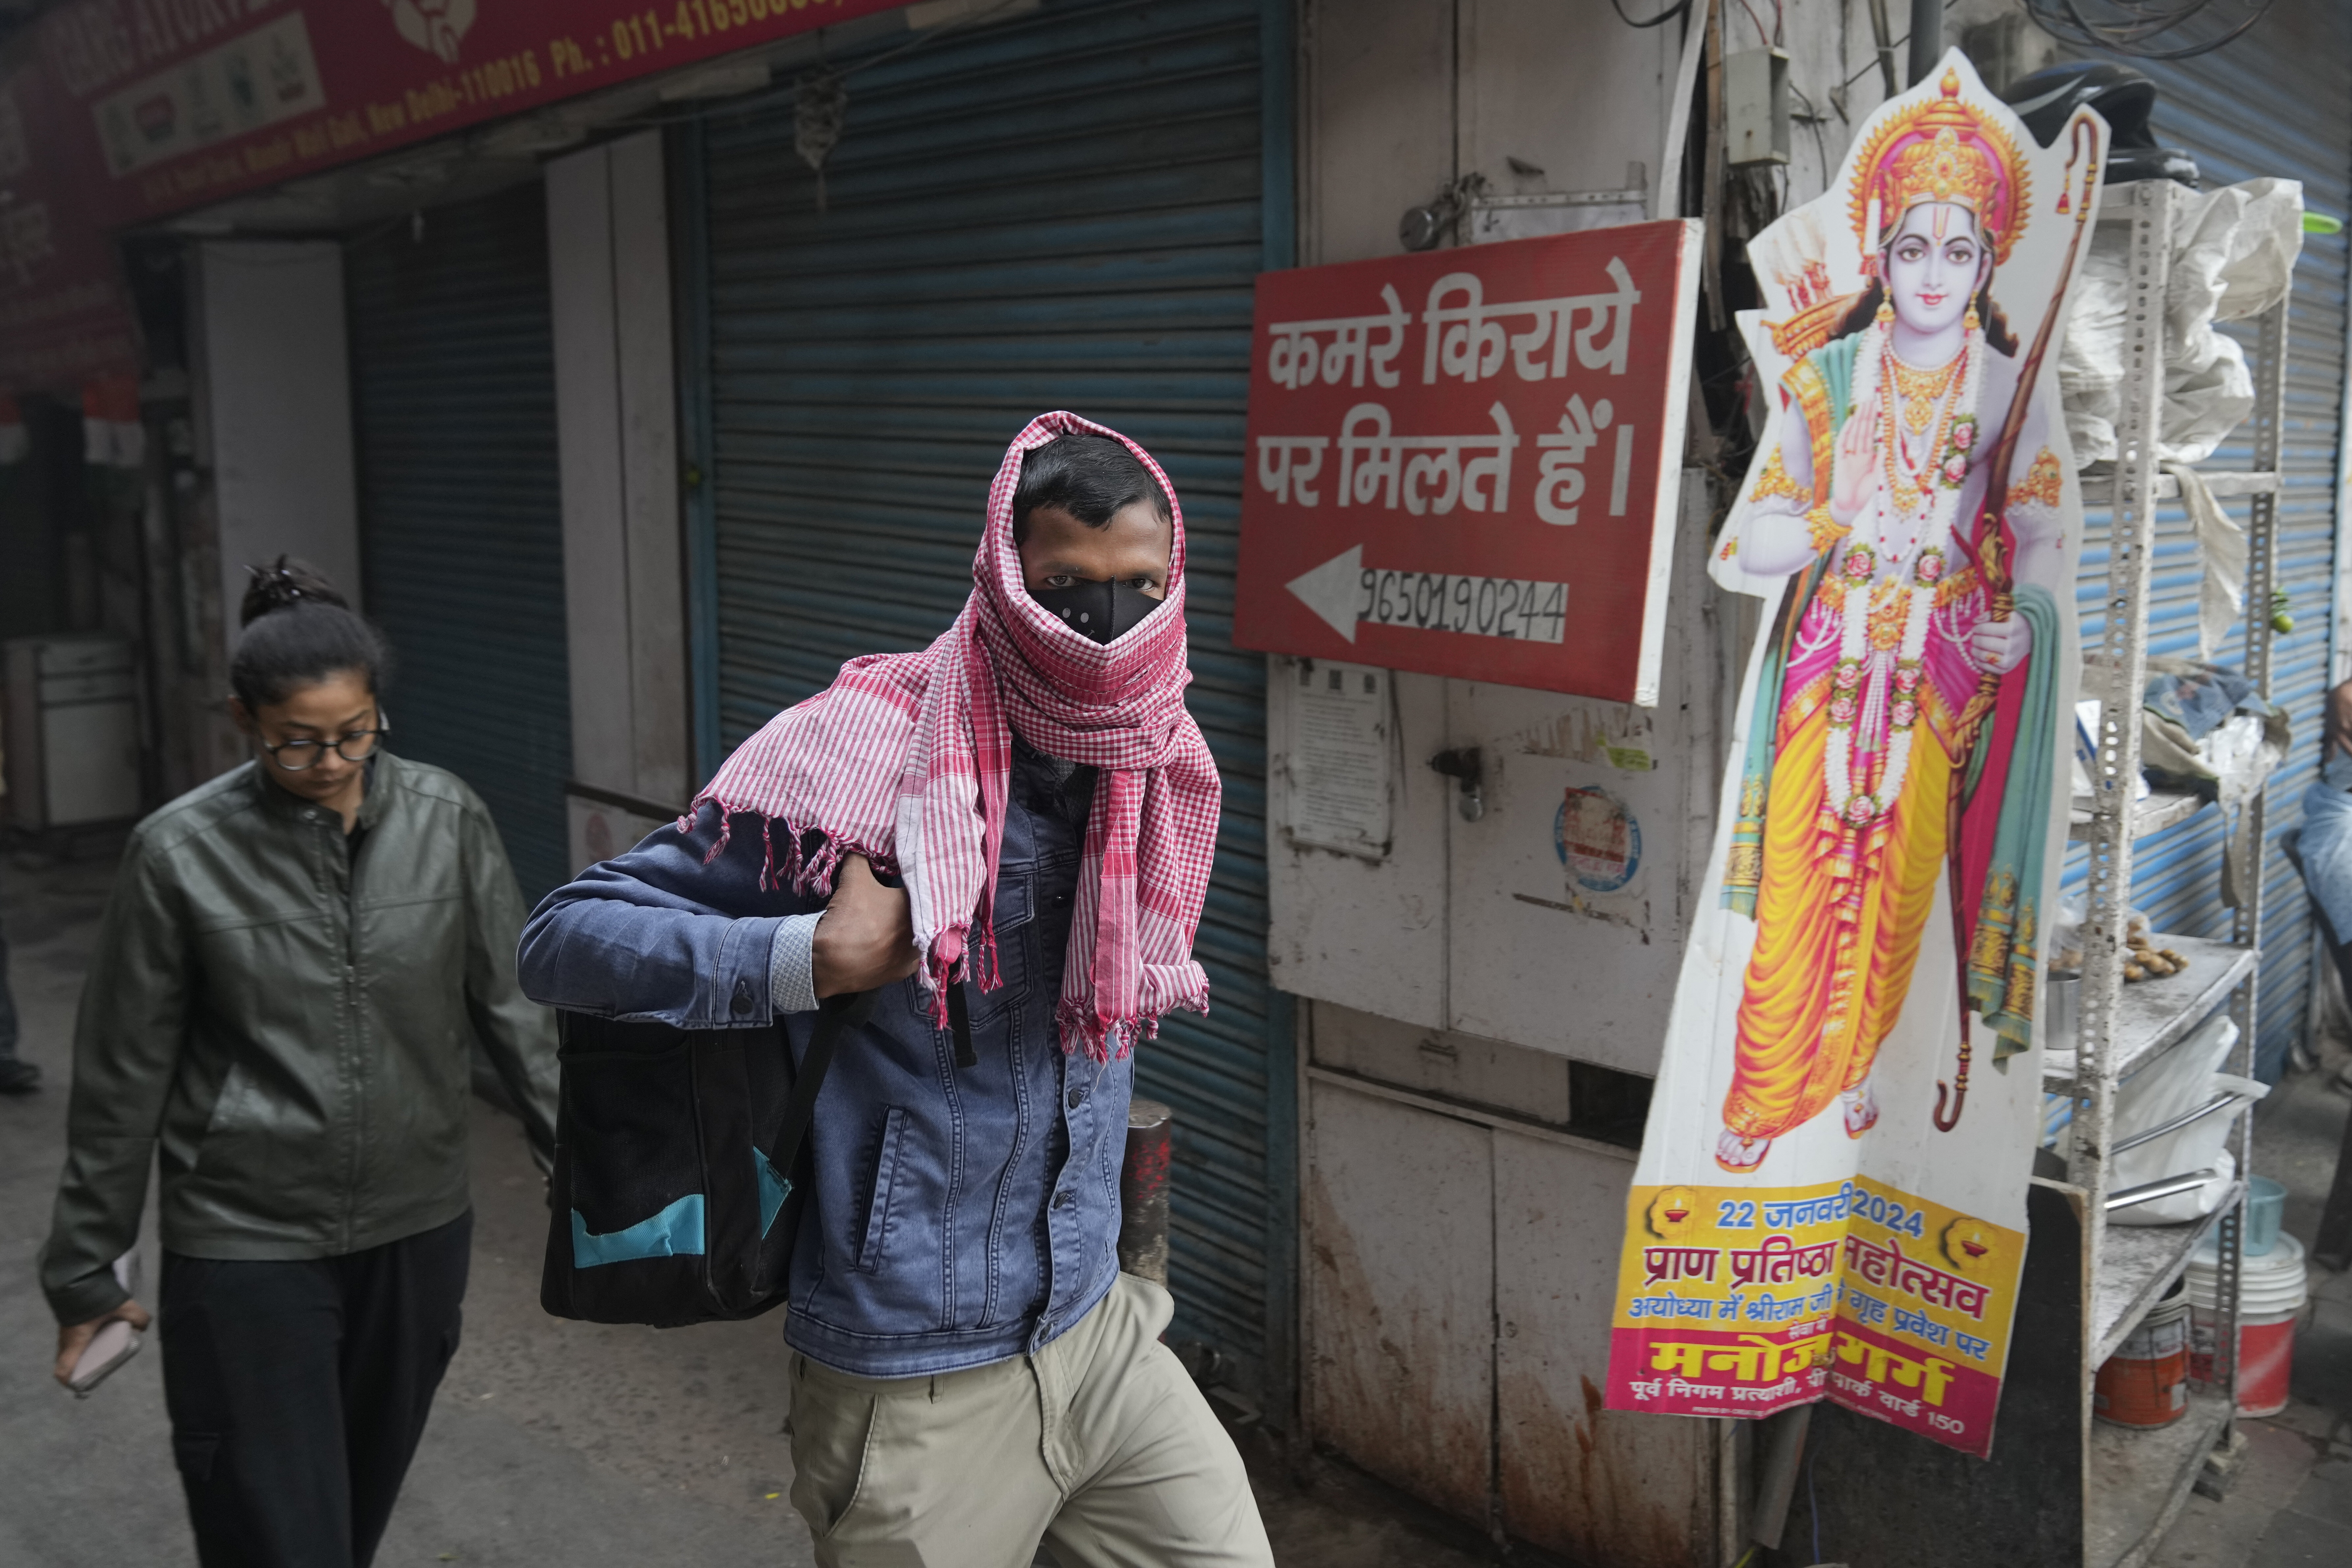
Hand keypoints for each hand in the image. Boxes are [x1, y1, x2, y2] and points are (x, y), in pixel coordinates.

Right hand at [55, 1299, 150, 1386]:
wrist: (79, 1277)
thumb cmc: (97, 1298)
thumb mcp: (124, 1308)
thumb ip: (138, 1318)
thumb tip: (142, 1328)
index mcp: (76, 1341)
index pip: (63, 1369)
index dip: (70, 1381)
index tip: (81, 1385)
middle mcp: (66, 1339)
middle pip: (66, 1362)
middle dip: (79, 1369)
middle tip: (97, 1369)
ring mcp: (64, 1331)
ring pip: (68, 1350)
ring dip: (80, 1356)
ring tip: (100, 1355)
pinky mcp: (67, 1322)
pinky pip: (71, 1340)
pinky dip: (80, 1345)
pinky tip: (96, 1340)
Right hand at [811, 855, 918, 998]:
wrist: (830, 962)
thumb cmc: (847, 918)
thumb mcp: (853, 878)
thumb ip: (861, 858)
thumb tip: (862, 847)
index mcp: (916, 905)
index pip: (921, 886)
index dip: (913, 879)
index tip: (906, 877)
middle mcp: (923, 930)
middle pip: (922, 911)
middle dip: (913, 904)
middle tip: (898, 899)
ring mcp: (915, 954)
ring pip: (918, 934)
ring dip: (910, 927)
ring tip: (894, 921)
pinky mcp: (904, 972)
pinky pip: (909, 955)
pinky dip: (901, 948)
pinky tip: (892, 942)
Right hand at [1829, 395, 1881, 527]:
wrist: (1850, 507)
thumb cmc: (1863, 495)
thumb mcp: (1876, 476)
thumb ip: (1879, 461)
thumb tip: (1884, 445)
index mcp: (1867, 458)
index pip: (1869, 435)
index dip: (1873, 421)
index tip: (1876, 407)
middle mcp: (1857, 454)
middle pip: (1862, 431)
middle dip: (1866, 415)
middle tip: (1870, 399)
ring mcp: (1848, 457)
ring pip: (1854, 434)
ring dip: (1858, 420)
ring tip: (1863, 405)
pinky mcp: (1839, 461)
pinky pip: (1842, 444)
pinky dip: (1846, 432)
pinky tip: (1851, 421)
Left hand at [1971, 616, 2031, 674]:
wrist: (2032, 637)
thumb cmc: (2015, 623)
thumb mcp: (2006, 614)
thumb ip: (1990, 615)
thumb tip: (1975, 621)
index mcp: (2013, 628)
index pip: (1985, 629)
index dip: (1977, 628)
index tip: (1976, 628)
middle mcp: (2013, 644)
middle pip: (1984, 643)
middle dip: (1976, 640)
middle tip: (1975, 638)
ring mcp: (2011, 658)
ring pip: (1984, 656)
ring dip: (1975, 651)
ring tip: (1974, 647)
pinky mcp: (2008, 667)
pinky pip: (1988, 668)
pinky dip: (1979, 662)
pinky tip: (1978, 657)